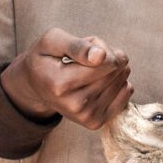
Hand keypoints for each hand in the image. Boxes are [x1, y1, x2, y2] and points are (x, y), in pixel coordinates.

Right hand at [1, 28, 132, 130]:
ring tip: (92, 69)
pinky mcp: (96, 122)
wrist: (37, 85)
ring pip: (122, 83)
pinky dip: (119, 83)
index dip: (105, 50)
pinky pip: (125, 95)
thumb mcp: (52, 41)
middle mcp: (73, 105)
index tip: (93, 47)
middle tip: (91, 58)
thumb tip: (101, 56)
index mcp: (59, 84)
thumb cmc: (47, 58)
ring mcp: (85, 116)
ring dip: (114, 70)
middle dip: (110, 58)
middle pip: (114, 73)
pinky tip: (102, 81)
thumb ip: (77, 46)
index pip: (105, 63)